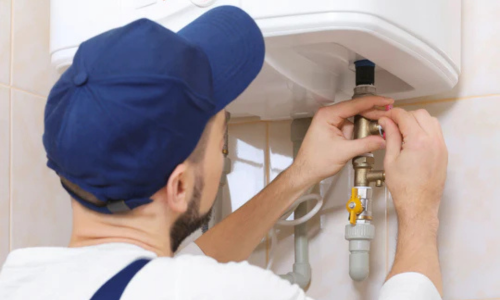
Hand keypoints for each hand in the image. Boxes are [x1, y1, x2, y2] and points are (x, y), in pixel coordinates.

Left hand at [290, 96, 393, 187]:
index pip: (355, 104)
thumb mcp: (344, 152)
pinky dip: (360, 131)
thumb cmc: (315, 161)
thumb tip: (382, 140)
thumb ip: (365, 144)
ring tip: (378, 130)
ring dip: (366, 125)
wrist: (306, 171)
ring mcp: (331, 122)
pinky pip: (351, 127)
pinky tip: (367, 137)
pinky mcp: (334, 129)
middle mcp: (328, 115)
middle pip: (356, 109)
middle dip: (372, 114)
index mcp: (327, 115)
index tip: (386, 101)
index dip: (373, 102)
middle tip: (388, 116)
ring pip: (355, 119)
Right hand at [379, 108, 447, 224]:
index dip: (392, 114)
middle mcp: (433, 141)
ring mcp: (441, 147)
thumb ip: (390, 137)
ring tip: (403, 131)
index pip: (405, 116)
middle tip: (392, 124)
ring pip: (431, 120)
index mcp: (418, 141)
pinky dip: (425, 129)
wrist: (418, 205)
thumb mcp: (391, 160)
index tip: (385, 117)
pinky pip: (436, 132)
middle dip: (405, 116)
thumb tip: (386, 122)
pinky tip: (413, 139)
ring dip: (416, 121)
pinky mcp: (443, 153)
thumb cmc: (404, 188)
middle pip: (420, 114)